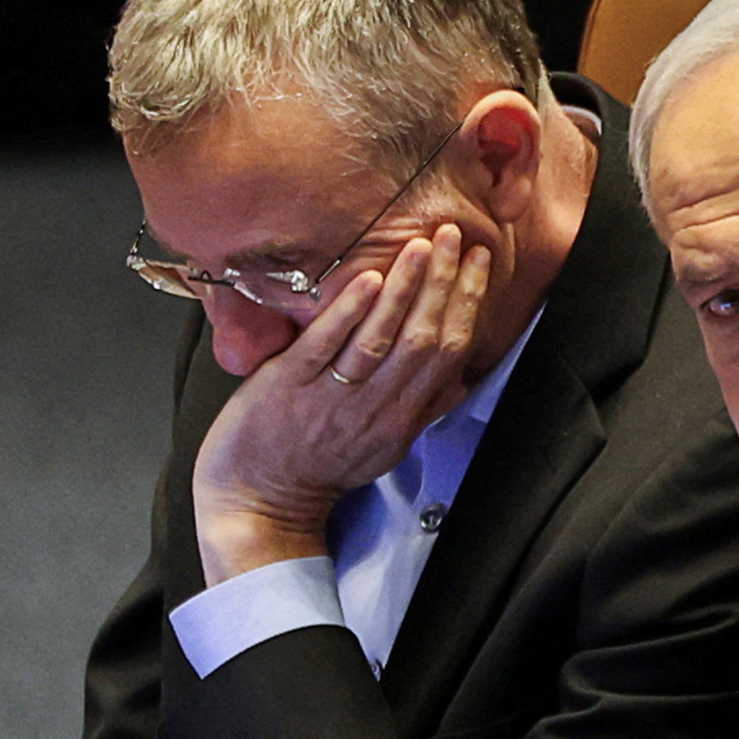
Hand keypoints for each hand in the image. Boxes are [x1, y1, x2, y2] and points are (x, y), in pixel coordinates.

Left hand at [192, 225, 492, 584]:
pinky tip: (368, 280)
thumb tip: (460, 383)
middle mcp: (377, 407)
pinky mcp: (290, 387)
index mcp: (403, 417)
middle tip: (453, 236)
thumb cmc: (319, 471)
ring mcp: (334, 396)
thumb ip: (422, 412)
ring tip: (421, 246)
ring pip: (382, 338)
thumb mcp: (384, 449)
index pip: (450, 352)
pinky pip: (327, 346)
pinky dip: (350, 312)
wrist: (260, 501)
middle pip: (424, 338)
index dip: (468, 303)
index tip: (478, 263)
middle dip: (444, 282)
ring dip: (405, 289)